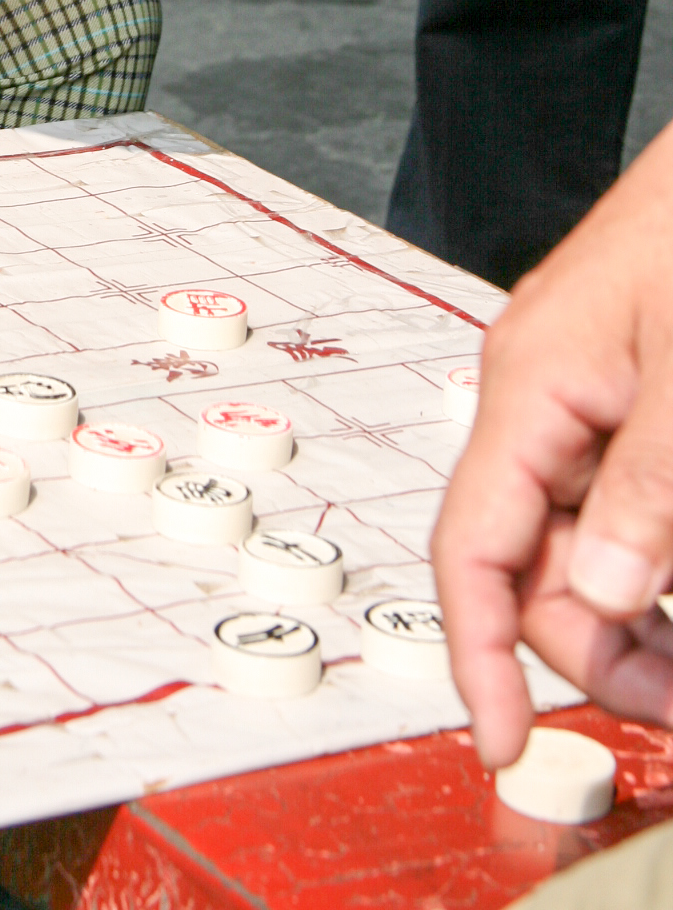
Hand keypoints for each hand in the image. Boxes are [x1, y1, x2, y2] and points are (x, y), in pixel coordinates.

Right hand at [432, 118, 672, 768]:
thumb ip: (647, 491)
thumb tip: (609, 599)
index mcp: (528, 386)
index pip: (473, 549)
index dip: (481, 654)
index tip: (502, 741)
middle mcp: (540, 400)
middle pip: (537, 568)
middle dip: (600, 653)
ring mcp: (582, 400)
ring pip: (587, 547)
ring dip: (640, 619)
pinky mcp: (627, 399)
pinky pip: (623, 506)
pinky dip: (657, 562)